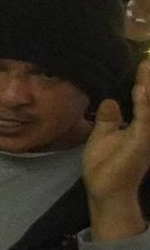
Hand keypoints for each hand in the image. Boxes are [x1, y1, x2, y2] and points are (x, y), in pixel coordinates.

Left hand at [85, 59, 149, 241]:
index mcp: (141, 125)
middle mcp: (148, 128)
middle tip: (149, 58)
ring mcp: (147, 134)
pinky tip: (141, 89)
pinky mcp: (142, 142)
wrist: (105, 190)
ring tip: (148, 66)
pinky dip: (144, 104)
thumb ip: (108, 119)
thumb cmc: (106, 166)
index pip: (146, 98)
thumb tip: (110, 100)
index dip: (146, 81)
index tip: (146, 61)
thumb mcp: (103, 135)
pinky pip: (146, 120)